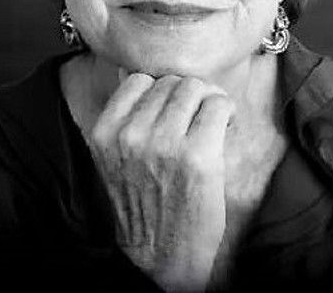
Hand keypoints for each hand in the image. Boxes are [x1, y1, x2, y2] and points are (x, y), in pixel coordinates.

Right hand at [90, 73, 231, 291]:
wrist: (163, 257)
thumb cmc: (144, 203)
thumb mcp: (115, 159)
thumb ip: (122, 118)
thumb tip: (134, 74)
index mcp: (106, 133)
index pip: (138, 80)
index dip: (159, 90)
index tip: (172, 106)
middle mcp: (131, 135)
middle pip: (171, 81)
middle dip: (187, 95)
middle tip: (197, 116)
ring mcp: (164, 144)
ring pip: (195, 87)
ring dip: (208, 100)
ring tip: (210, 121)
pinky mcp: (198, 155)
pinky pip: (218, 104)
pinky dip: (225, 110)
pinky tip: (225, 125)